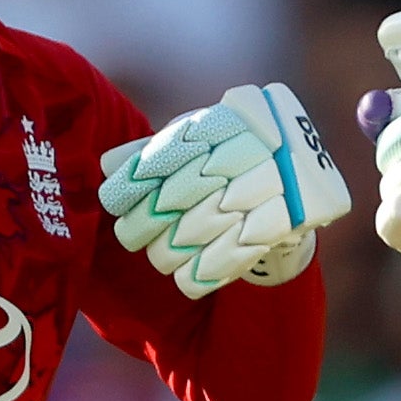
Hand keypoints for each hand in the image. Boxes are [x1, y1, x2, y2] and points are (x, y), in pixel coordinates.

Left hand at [97, 84, 350, 295]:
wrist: (293, 187)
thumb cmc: (228, 166)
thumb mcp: (194, 149)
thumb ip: (151, 153)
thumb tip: (107, 164)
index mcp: (225, 122)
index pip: (170, 151)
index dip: (136, 178)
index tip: (112, 200)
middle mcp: (250, 148)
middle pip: (180, 192)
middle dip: (147, 220)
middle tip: (130, 236)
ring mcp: (270, 184)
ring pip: (201, 227)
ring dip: (170, 250)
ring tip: (160, 256)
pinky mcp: (284, 220)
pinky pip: (231, 255)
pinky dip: (203, 271)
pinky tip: (184, 277)